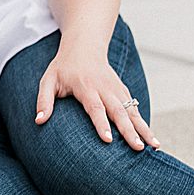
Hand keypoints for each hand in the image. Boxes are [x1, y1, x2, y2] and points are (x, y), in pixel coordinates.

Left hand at [34, 47, 158, 151]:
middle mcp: (105, 88)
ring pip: (132, 111)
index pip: (95, 107)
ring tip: (154, 146)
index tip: (108, 140)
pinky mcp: (123, 91)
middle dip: (129, 130)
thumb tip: (39, 121)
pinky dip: (144, 122)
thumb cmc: (63, 67)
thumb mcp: (49, 80)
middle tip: (138, 148)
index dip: (101, 124)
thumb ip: (44, 100)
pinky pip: (134, 108)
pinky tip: (151, 138)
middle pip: (119, 111)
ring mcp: (116, 89)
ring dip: (143, 128)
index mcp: (86, 86)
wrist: (84, 46)